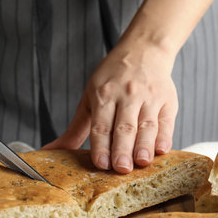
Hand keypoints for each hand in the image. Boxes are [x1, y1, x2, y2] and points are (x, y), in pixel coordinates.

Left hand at [43, 41, 177, 173]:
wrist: (144, 50)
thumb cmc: (112, 78)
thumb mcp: (89, 99)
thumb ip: (74, 130)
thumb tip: (49, 151)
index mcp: (103, 95)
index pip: (101, 125)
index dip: (100, 145)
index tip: (101, 164)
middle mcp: (126, 95)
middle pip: (124, 127)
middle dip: (122, 149)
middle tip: (121, 168)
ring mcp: (149, 97)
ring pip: (146, 125)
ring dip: (144, 145)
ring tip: (142, 162)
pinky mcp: (168, 100)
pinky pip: (166, 121)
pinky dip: (165, 136)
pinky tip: (162, 149)